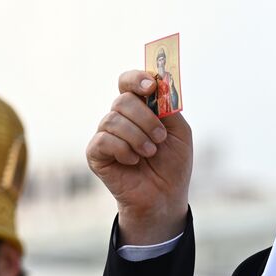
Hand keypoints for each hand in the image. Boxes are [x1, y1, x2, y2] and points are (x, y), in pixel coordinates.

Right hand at [87, 70, 192, 244]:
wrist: (164, 196)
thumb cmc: (172, 163)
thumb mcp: (179, 131)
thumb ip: (169, 107)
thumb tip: (159, 82)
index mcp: (139, 108)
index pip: (127, 82)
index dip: (136, 79)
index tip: (151, 87)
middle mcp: (119, 118)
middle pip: (122, 100)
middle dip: (145, 118)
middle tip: (160, 137)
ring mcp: (105, 135)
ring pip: (113, 120)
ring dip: (137, 137)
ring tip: (150, 153)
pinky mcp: (95, 153)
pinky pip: (104, 140)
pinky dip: (123, 150)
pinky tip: (133, 161)